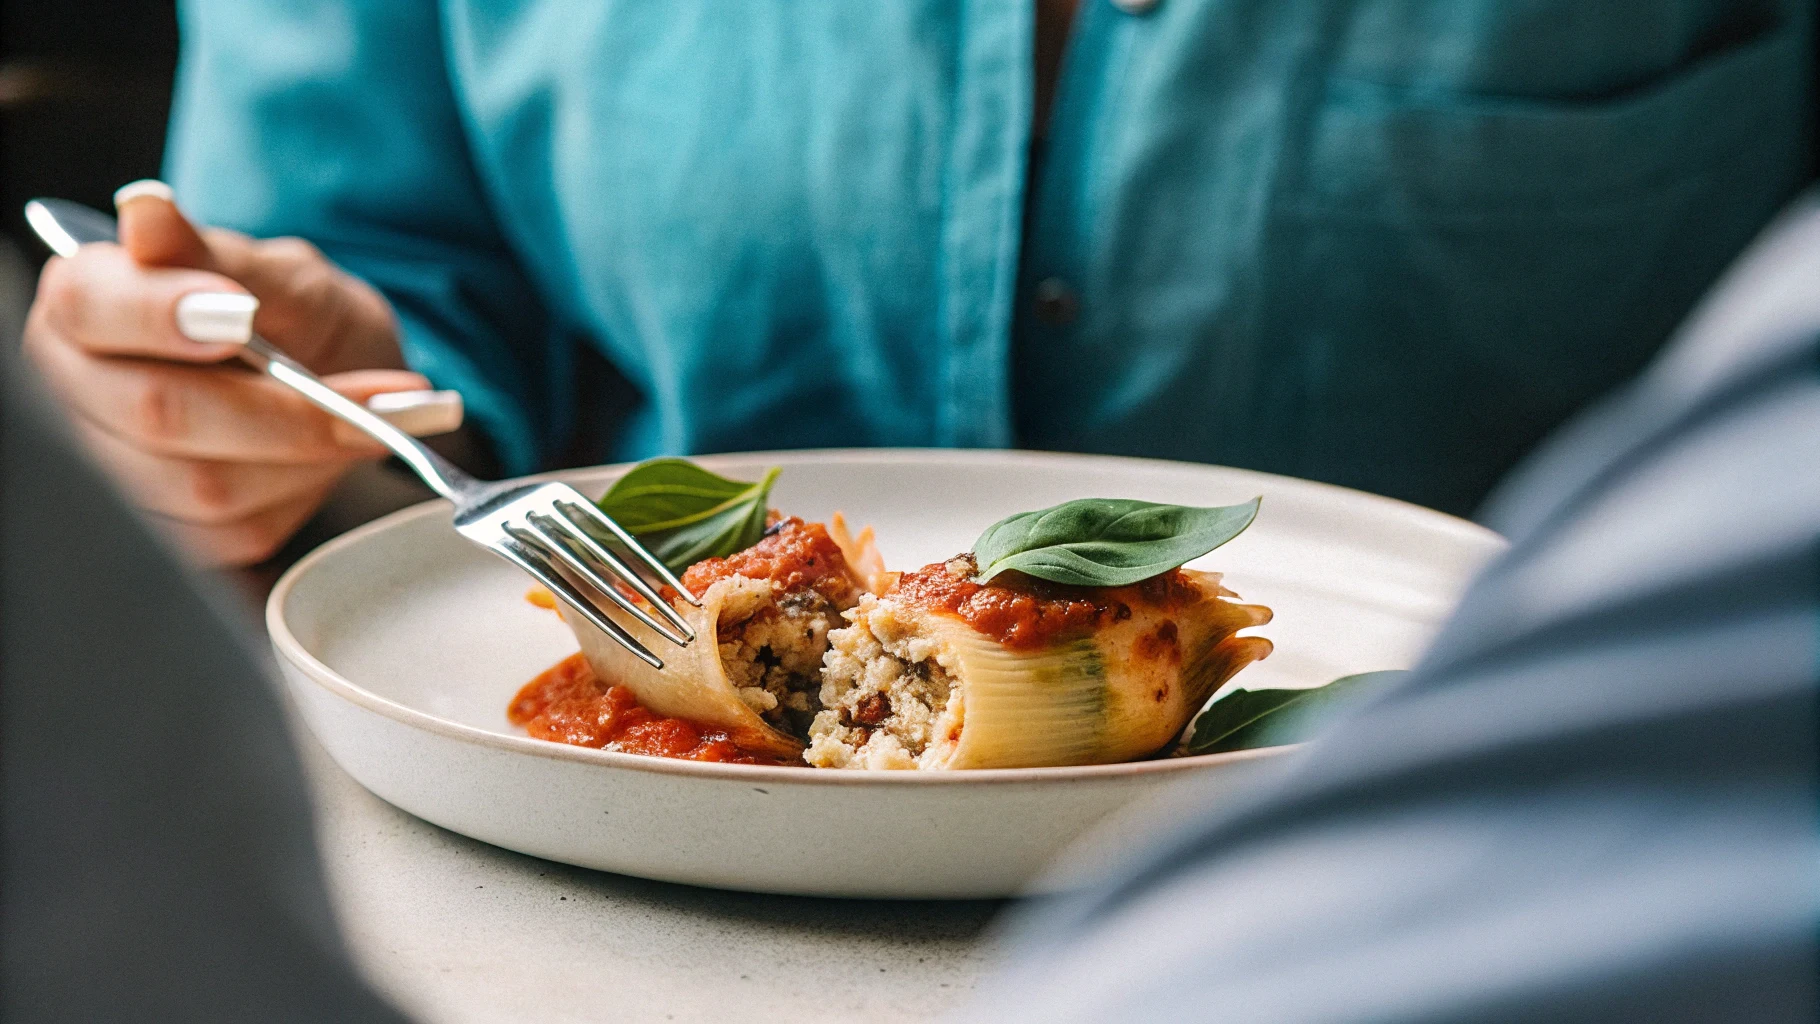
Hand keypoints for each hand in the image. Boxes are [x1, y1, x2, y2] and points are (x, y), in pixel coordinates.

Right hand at [22, 181, 446, 565]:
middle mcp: (79, 385)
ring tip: (369, 420)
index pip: (91, 306)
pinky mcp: (167, 530)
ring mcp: (115, 466)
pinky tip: (329, 456)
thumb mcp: (284, 274)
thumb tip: (147, 211)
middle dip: (281, 408)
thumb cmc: (299, 318)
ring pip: (201, 484)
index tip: (239, 316)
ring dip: (303, 455)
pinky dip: (301, 492)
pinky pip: (233, 531)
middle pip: (155, 410)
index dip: (161, 314)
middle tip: (377, 394)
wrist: (341, 383)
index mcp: (88, 301)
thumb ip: (223, 257)